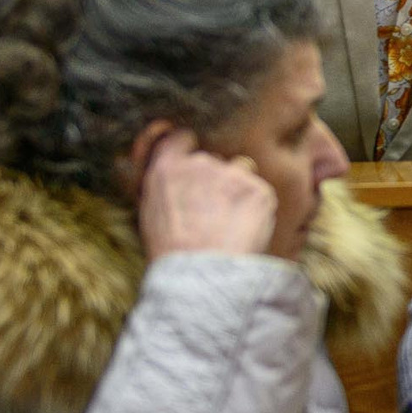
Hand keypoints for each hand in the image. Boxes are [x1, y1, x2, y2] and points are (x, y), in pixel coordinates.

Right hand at [136, 129, 277, 258]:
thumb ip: (164, 186)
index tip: (193, 165)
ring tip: (231, 225)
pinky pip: (261, 194)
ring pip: (241, 173)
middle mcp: (200, 163)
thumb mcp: (150, 214)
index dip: (189, 149)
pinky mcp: (259, 189)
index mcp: (166, 168)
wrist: (201, 275)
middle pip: (214, 161)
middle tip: (213, 216)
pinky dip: (258, 210)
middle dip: (216, 181)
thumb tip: (172, 172)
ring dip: (239, 191)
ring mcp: (232, 173)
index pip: (181, 138)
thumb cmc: (172, 255)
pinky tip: (245, 232)